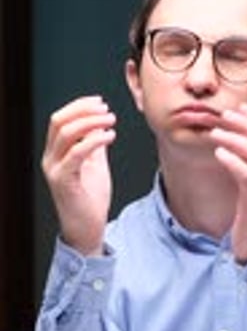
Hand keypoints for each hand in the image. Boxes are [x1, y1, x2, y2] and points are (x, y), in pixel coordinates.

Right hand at [41, 96, 116, 254]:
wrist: (87, 229)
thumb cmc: (90, 200)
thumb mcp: (95, 166)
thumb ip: (95, 145)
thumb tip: (101, 124)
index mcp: (56, 153)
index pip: (60, 119)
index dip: (79, 106)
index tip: (100, 102)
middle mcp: (50, 158)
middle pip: (59, 121)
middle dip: (84, 110)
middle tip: (106, 109)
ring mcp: (54, 169)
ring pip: (65, 134)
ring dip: (90, 122)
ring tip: (111, 121)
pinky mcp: (63, 181)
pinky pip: (76, 153)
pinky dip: (94, 141)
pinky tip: (110, 137)